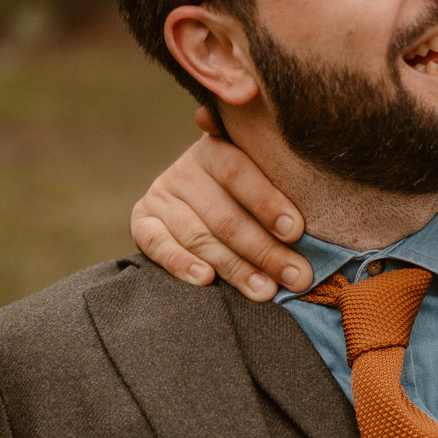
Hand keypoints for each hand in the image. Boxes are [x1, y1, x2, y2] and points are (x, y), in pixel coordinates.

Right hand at [130, 109, 311, 299]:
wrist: (198, 199)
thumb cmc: (248, 193)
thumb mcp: (262, 173)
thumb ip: (277, 174)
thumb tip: (289, 180)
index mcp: (216, 147)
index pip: (238, 172)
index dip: (267, 202)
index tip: (296, 231)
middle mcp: (186, 169)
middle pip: (224, 214)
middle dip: (264, 250)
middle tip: (296, 276)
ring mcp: (161, 195)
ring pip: (198, 236)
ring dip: (235, 267)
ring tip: (265, 290)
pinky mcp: (142, 221)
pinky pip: (156, 245)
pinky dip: (181, 263)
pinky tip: (206, 279)